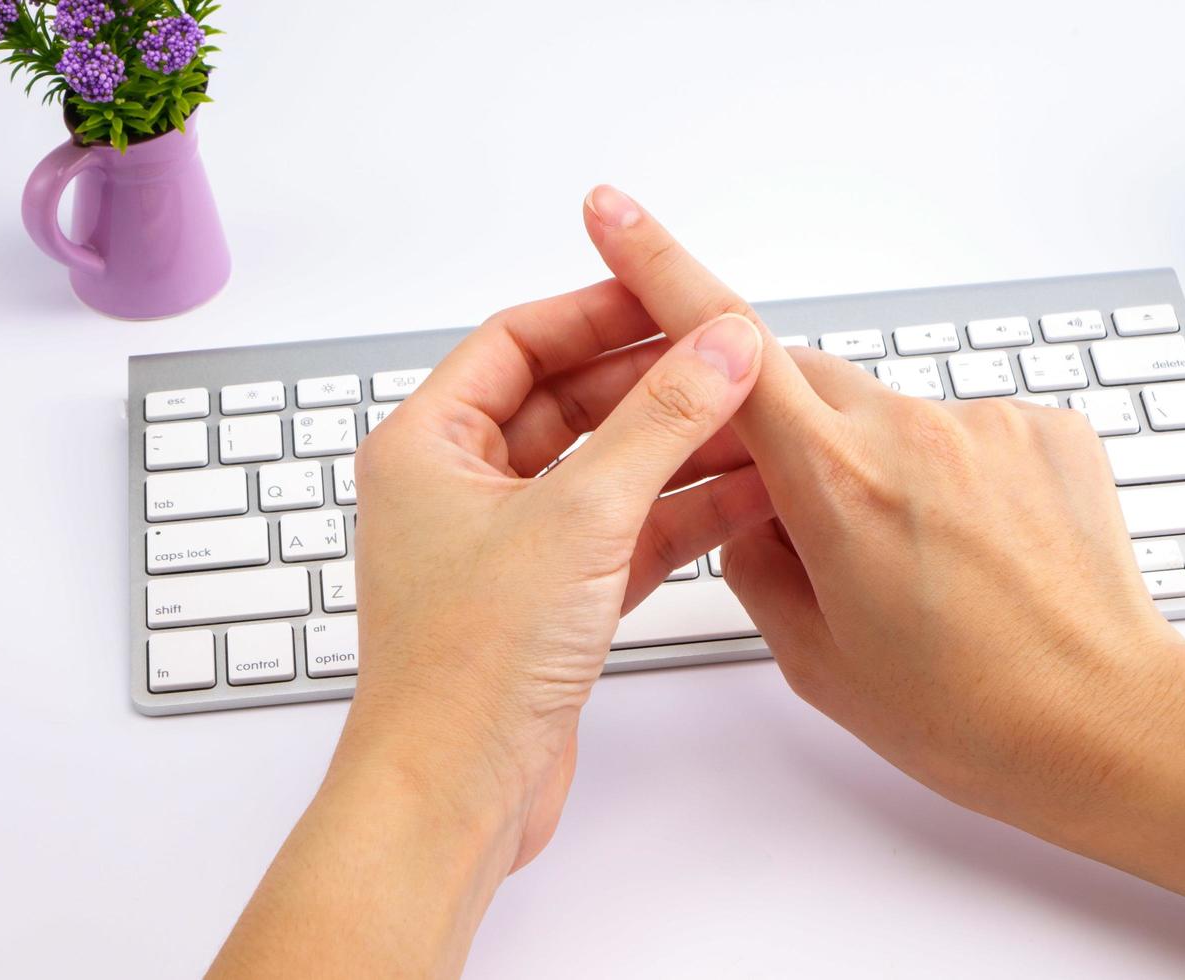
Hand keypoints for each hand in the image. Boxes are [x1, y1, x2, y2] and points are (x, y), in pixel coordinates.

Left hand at [340, 283, 768, 869]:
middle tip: (731, 358)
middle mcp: (461, 489)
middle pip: (570, 402)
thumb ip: (660, 422)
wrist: (456, 798)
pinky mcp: (551, 600)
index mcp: (428, 446)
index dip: (598, 311)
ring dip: (679, 449)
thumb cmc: (468, 667)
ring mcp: (509, 546)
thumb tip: (720, 346)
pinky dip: (680, 514)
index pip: (519, 342)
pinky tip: (745, 496)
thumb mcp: (580, 517)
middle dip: (654, 381)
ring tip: (757, 423)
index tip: (669, 294)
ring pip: (606, 470)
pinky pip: (624, 531)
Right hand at [581, 185, 1184, 832]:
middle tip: (815, 522)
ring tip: (924, 561)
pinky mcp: (1046, 425)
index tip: (620, 214)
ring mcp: (987, 420)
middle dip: (787, 431)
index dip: (662, 268)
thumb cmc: (969, 713)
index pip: (727, 347)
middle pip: (806, 382)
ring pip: (889, 412)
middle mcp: (911, 430)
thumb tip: (747, 510)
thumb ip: (753, 561)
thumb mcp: (814, 656)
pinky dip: (951, 471)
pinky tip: (978, 548)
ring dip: (880, 462)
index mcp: (837, 483)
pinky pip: (963, 426)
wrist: (1108, 723)